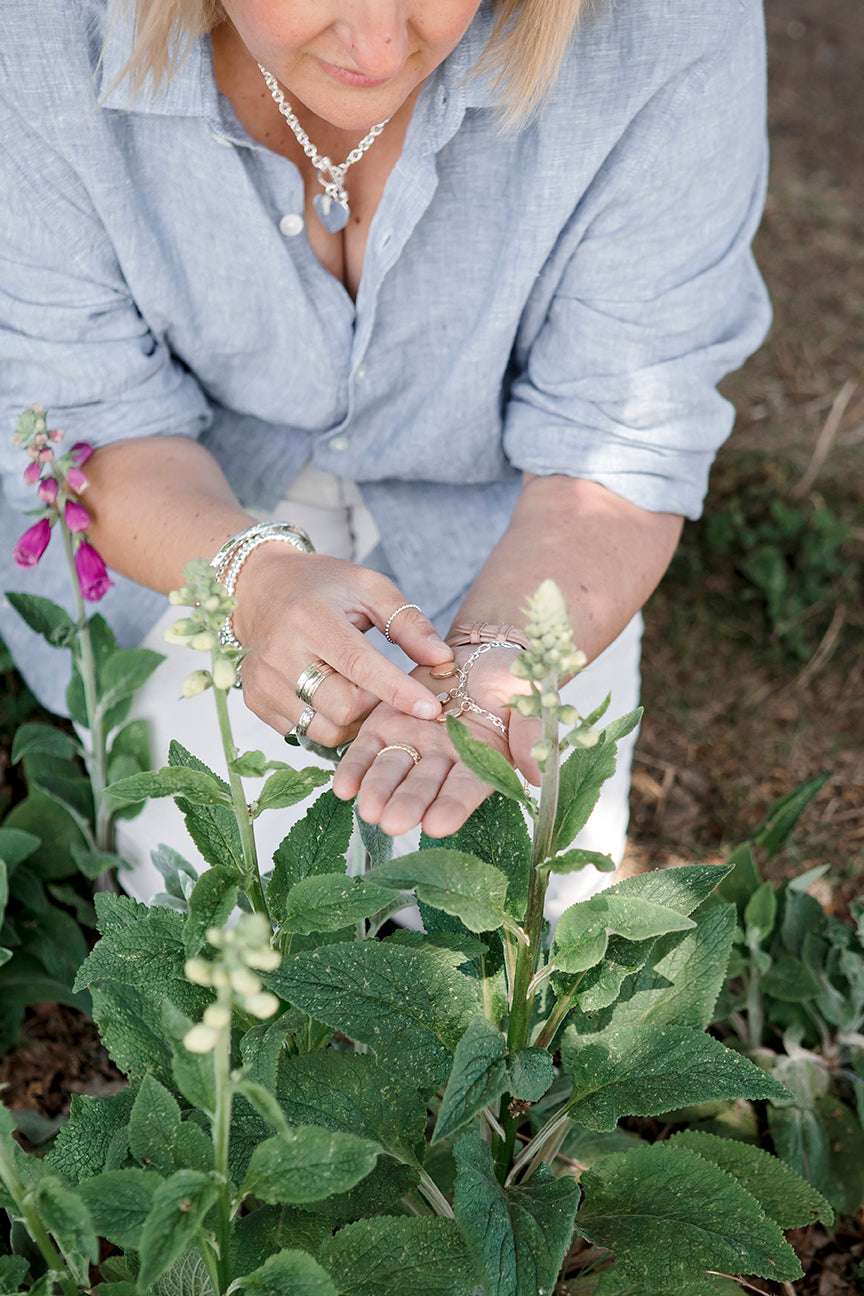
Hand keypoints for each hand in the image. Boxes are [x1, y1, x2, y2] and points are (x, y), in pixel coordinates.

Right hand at [231, 547, 452, 745]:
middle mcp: (280, 652)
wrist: (262, 588)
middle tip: (388, 692)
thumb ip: (408, 623)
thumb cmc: (324, 586)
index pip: (360, 666)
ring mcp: (263, 680)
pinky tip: (332, 696)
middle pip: (343, 708)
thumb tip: (442, 660)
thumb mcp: (370, 588)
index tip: (432, 708)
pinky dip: (328, 723)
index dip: (398, 692)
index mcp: (310, 618)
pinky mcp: (255, 700)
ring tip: (360, 693)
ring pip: (325, 729)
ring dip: (354, 721)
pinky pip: (304, 732)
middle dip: (376, 707)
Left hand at [332, 644, 543, 837]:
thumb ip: (531, 733)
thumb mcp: (530, 699)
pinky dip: (354, 769)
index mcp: (482, 763)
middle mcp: (444, 762)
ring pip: (392, 772)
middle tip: (392, 822)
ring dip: (379, 791)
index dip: (452, 806)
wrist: (480, 650)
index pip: (466, 789)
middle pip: (424, 787)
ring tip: (367, 808)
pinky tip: (343, 787)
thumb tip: (538, 774)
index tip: (438, 824)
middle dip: (408, 804)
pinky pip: (367, 751)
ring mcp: (412, 745)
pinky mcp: (385, 725)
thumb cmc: (512, 678)